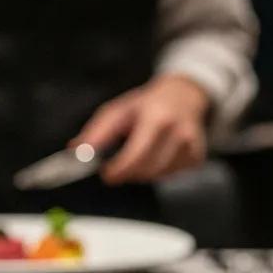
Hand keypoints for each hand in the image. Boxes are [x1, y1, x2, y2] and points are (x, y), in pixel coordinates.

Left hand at [75, 74, 209, 183]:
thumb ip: (97, 132)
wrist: (184, 97)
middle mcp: (178, 132)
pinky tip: (156, 155)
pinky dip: (157, 171)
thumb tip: (76, 151)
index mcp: (157, 117)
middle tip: (116, 169)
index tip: (106, 174)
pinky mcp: (196, 158)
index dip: (120, 169)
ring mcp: (191, 146)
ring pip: (158, 176)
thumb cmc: (147, 105)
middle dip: (127, 173)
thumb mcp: (118, 110)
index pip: (137, 153)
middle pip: (148, 170)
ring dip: (141, 173)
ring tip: (139, 154)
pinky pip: (170, 176)